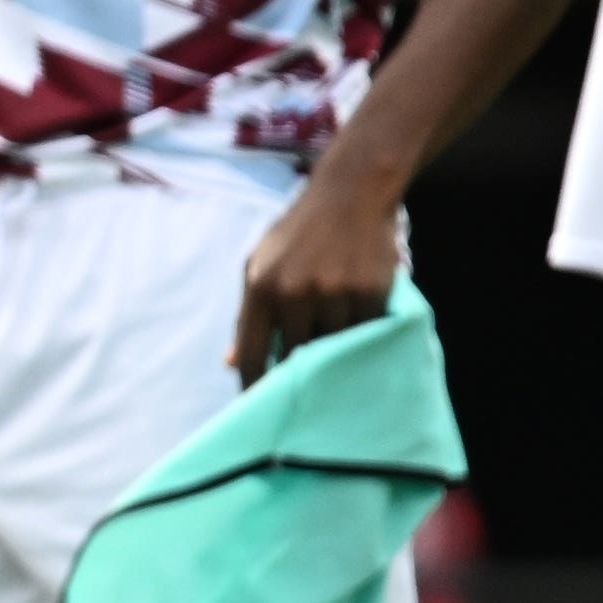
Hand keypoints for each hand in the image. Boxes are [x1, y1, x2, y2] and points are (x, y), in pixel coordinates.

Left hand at [229, 172, 406, 382]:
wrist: (351, 194)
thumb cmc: (297, 235)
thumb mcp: (259, 265)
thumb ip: (246, 316)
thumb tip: (231, 363)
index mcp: (261, 287)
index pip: (252, 353)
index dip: (254, 386)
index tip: (258, 408)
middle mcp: (295, 291)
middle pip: (294, 357)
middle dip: (296, 373)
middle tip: (301, 388)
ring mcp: (335, 293)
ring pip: (333, 349)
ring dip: (333, 356)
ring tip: (334, 359)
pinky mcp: (370, 293)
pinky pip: (364, 334)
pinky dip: (361, 339)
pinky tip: (359, 333)